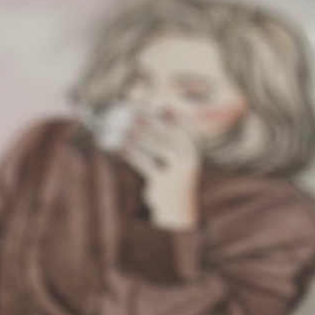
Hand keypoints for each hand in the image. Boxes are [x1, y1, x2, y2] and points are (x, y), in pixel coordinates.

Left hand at [117, 110, 202, 229]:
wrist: (176, 209)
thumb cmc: (169, 177)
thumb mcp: (172, 156)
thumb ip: (163, 137)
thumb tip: (145, 117)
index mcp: (194, 147)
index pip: (184, 124)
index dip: (168, 113)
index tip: (151, 105)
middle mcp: (190, 157)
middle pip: (169, 135)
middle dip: (148, 124)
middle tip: (130, 117)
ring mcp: (179, 171)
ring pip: (159, 149)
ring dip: (139, 139)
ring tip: (122, 133)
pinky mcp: (165, 183)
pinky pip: (147, 165)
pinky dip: (133, 156)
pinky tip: (120, 150)